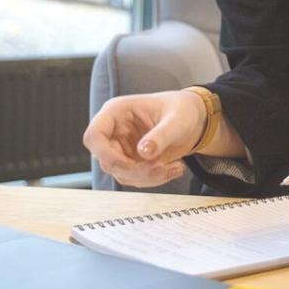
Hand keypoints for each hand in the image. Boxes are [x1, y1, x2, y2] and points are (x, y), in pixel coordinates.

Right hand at [83, 90, 203, 187]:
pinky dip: (153, 179)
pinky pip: (134, 177)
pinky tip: (173, 169)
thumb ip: (161, 135)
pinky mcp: (132, 160)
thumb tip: (144, 152)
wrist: (194, 119)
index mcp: (117, 112)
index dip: (105, 154)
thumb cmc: (182, 109)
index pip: (94, 136)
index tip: (130, 164)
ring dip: (147, 177)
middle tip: (161, 168)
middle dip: (134, 170)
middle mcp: (115, 130)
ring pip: (121, 173)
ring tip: (175, 167)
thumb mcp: (177, 119)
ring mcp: (122, 147)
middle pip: (106, 160)